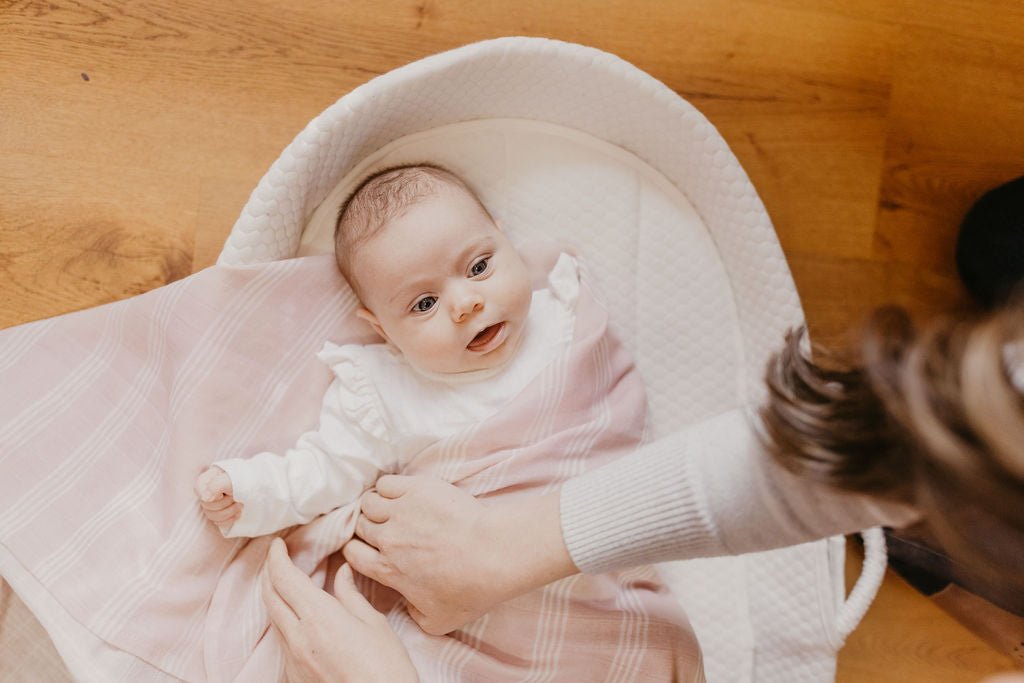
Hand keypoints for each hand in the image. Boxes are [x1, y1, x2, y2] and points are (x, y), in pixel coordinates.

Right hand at [195, 466, 240, 528]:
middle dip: (225, 503)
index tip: (224, 493)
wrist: (259, 485)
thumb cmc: (244, 478)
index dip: (212, 494)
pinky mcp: (220, 513)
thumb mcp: (230, 479)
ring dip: (229, 511)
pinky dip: (229, 519)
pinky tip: (238, 513)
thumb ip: (215, 486)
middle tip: (237, 497)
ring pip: (212, 516)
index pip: (198, 489)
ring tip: (240, 504)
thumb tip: (205, 499)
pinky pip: (218, 523)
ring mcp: (213, 503)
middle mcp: (207, 491)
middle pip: (206, 505)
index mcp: (207, 479)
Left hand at [262, 537, 416, 682]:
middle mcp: (298, 637)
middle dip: (270, 573)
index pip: (284, 578)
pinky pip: (283, 641)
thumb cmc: (386, 666)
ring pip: (274, 618)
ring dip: (277, 597)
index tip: (278, 544)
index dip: (277, 557)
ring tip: (290, 585)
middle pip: (269, 596)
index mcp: (319, 616)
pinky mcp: (294, 675)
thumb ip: (350, 594)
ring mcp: (293, 659)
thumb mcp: (373, 623)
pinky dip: (286, 622)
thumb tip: (343, 572)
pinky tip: (302, 619)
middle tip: (279, 559)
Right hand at [343, 475, 576, 634]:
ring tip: (392, 509)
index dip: (358, 551)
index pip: (352, 554)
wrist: (495, 551)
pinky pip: (387, 483)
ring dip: (376, 506)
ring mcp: (401, 511)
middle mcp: (388, 539)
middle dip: (368, 528)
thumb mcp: (438, 621)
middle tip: (385, 528)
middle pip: (360, 526)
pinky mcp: (417, 488)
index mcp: (388, 570)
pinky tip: (402, 494)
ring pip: (369, 502)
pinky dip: (389, 487)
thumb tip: (407, 605)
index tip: (370, 549)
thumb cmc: (471, 588)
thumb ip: (413, 616)